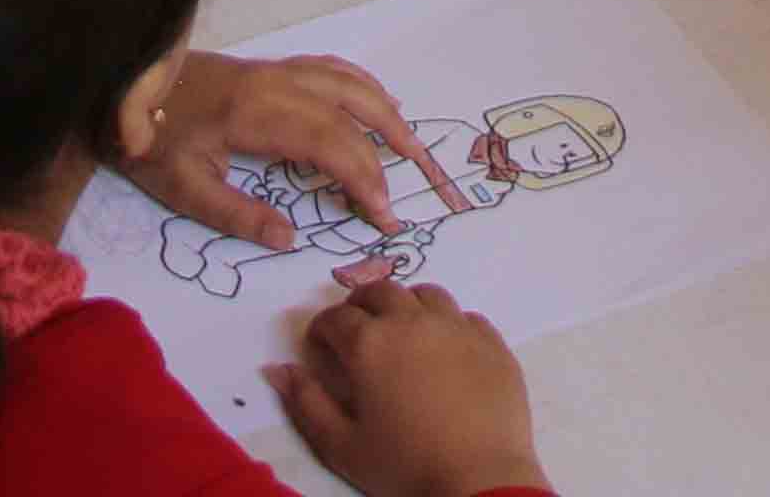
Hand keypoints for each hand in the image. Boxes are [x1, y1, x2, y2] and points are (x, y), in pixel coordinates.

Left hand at [123, 52, 474, 247]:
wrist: (119, 85)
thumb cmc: (150, 140)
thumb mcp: (182, 189)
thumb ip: (237, 216)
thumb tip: (290, 239)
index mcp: (257, 114)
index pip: (330, 145)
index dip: (364, 180)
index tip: (382, 216)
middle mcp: (276, 84)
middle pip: (348, 116)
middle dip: (381, 158)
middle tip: (400, 200)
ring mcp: (275, 70)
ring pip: (347, 83)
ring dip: (384, 113)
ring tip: (412, 146)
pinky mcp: (269, 67)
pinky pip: (329, 67)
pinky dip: (362, 84)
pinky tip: (377, 101)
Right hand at [277, 281, 546, 496]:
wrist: (479, 479)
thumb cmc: (403, 465)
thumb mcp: (340, 445)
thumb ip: (305, 402)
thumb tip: (277, 368)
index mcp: (369, 343)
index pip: (336, 317)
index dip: (322, 328)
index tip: (319, 345)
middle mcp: (412, 321)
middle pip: (380, 291)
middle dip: (360, 305)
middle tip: (356, 328)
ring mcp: (457, 327)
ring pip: (425, 295)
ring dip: (406, 305)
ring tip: (402, 329)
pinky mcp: (491, 342)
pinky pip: (465, 317)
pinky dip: (448, 324)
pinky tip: (446, 349)